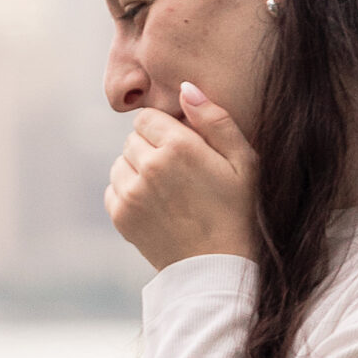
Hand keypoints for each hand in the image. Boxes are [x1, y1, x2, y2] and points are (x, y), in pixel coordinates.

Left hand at [105, 84, 257, 271]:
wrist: (218, 269)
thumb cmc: (238, 212)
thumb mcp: (244, 162)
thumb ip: (215, 119)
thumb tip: (185, 88)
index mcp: (178, 146)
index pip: (148, 118)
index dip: (166, 131)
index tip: (184, 151)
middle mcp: (149, 166)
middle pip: (133, 139)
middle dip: (151, 150)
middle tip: (178, 176)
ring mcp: (131, 193)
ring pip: (120, 163)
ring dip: (137, 171)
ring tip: (166, 193)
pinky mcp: (121, 216)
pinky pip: (113, 189)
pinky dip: (128, 194)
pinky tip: (155, 208)